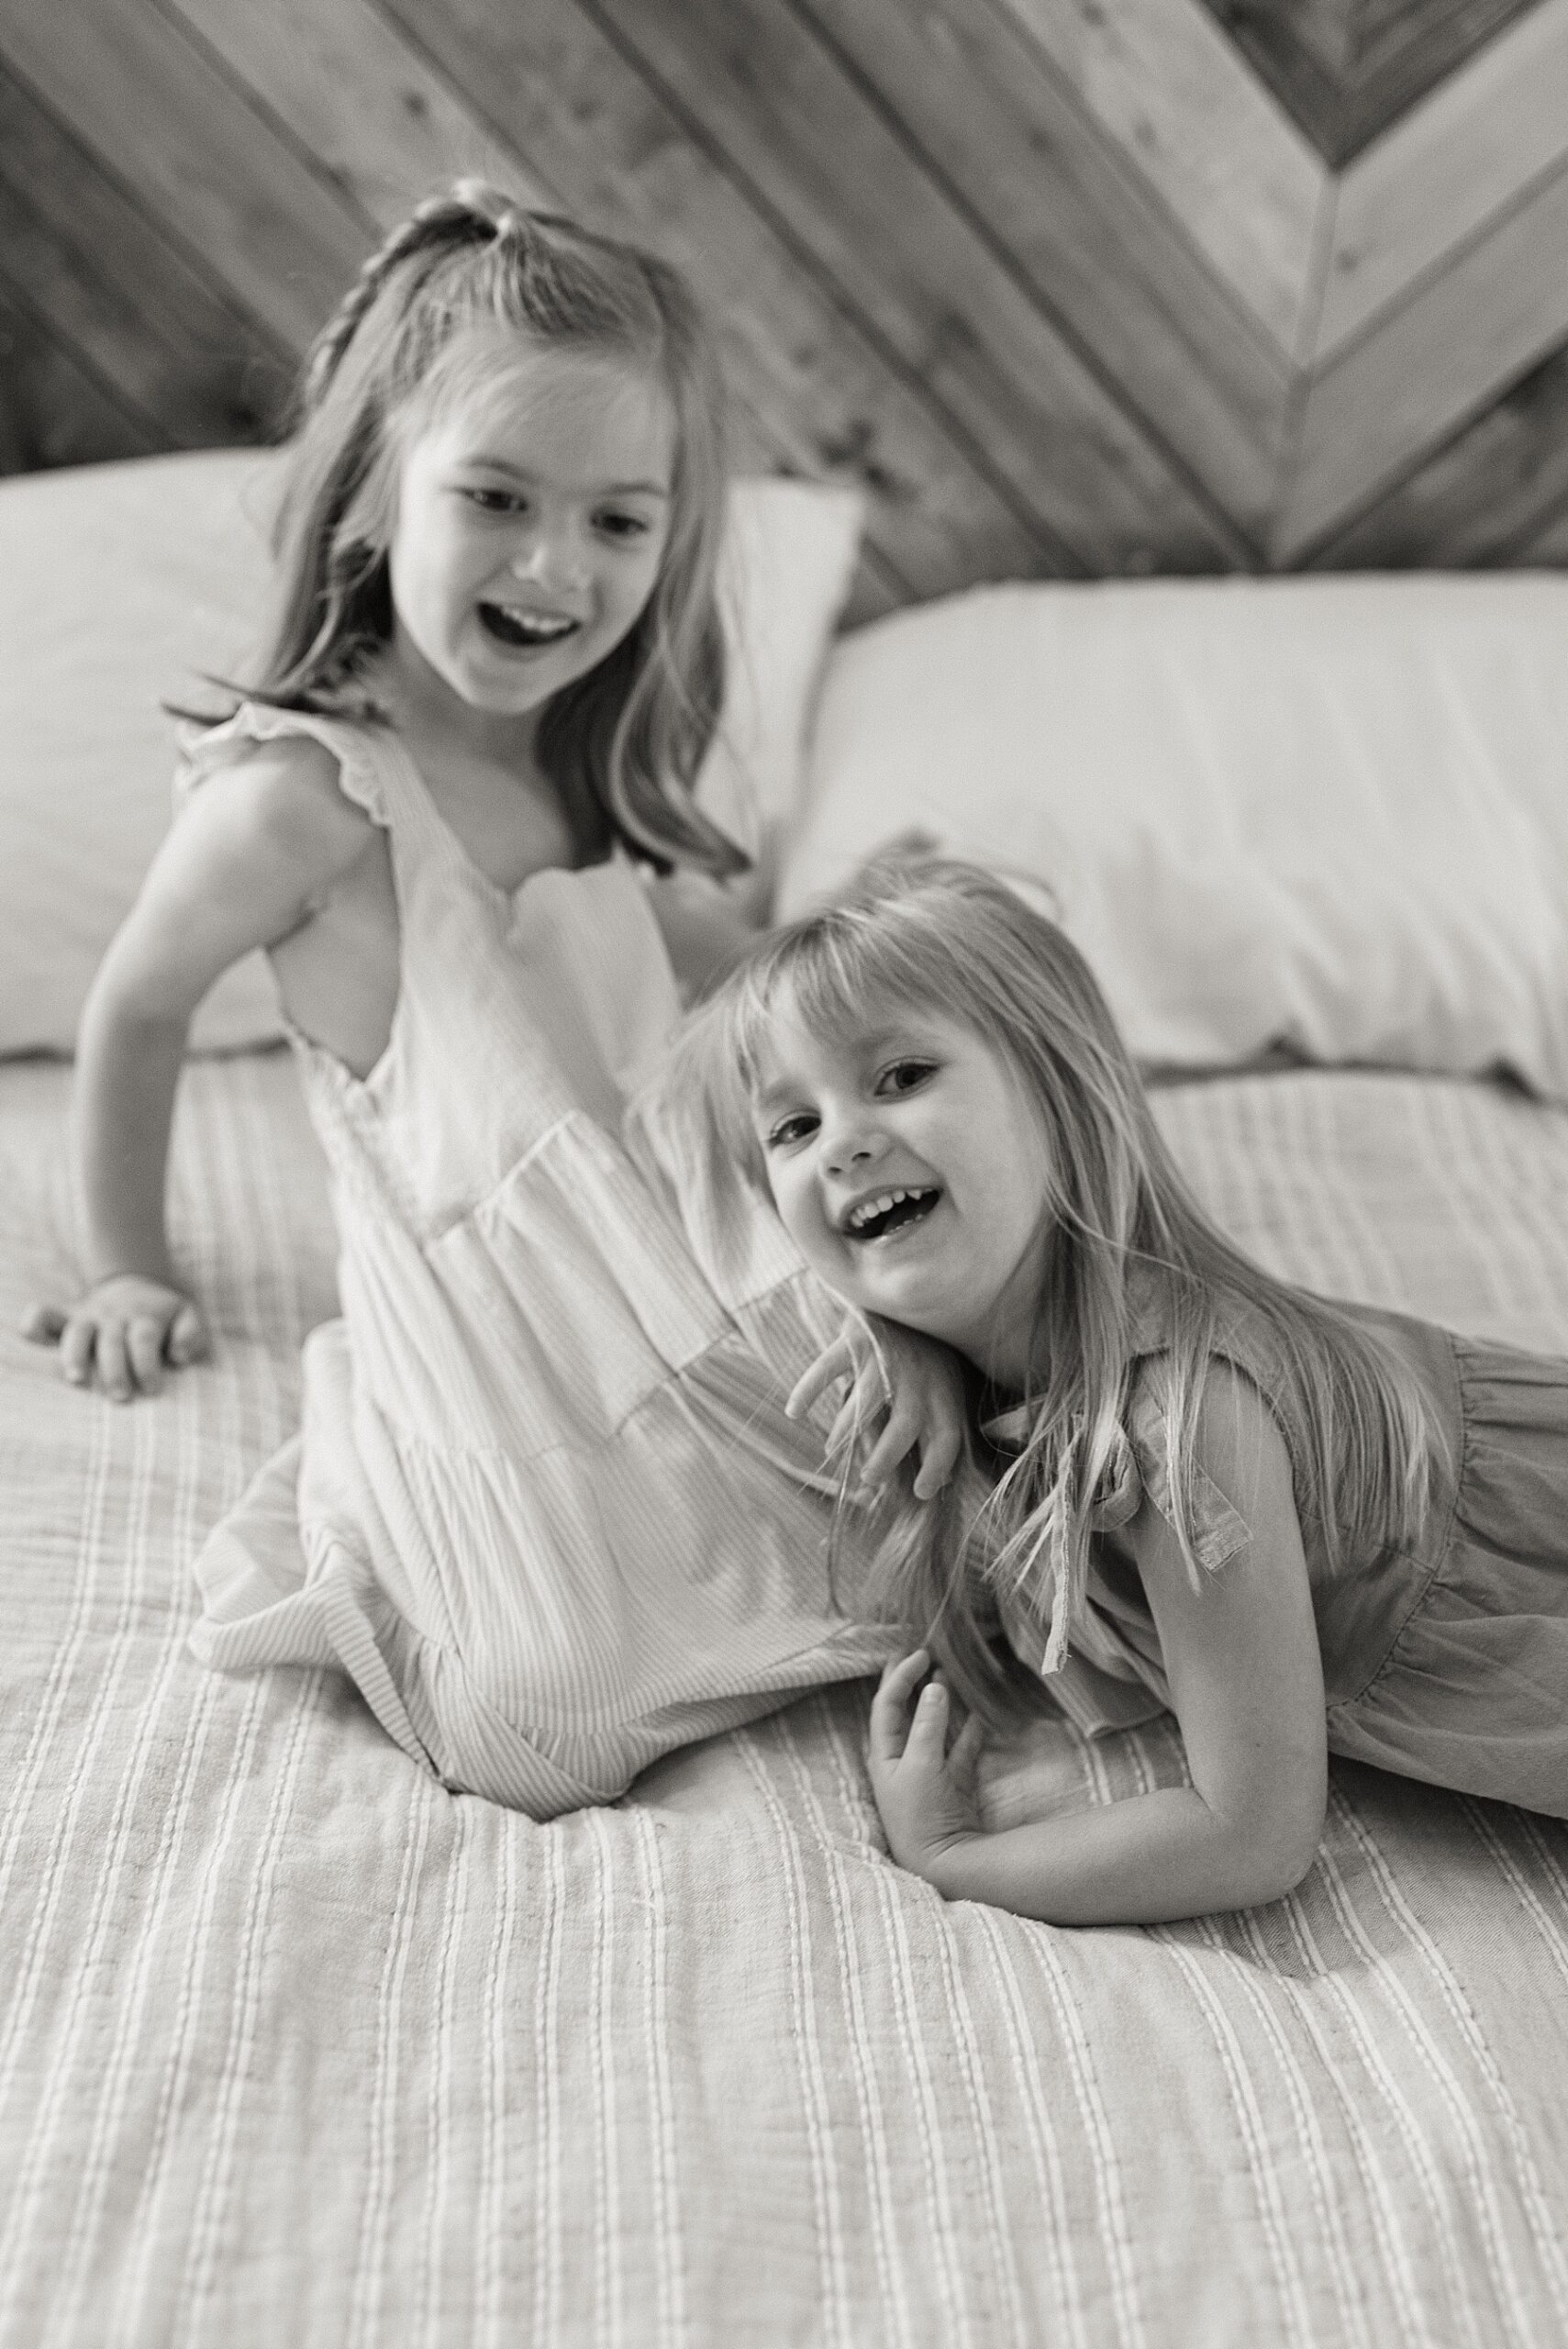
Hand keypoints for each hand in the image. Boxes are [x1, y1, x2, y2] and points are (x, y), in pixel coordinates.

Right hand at [21, 1274, 207, 1400]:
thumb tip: (179, 1356)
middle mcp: (114, 1317)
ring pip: (78, 1333)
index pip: (145, 1341)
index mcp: (145, 1318)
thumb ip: (191, 1333)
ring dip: (75, 1356)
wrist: (136, 1285)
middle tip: (121, 1397)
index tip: (152, 1390)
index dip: (148, 1365)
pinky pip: (45, 1316)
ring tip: (76, 1380)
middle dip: (116, 1370)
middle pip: (112, 1342)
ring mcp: (88, 1317)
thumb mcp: (187, 1316)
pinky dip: (34, 1323)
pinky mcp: (68, 1319)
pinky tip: (28, 1335)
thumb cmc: (165, 1314)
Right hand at [786, 1314, 963, 1500]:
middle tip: (869, 1478)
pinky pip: (829, 1366)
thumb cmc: (928, 1353)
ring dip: (849, 1430)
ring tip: (832, 1451)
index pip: (946, 1435)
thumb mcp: (944, 1386)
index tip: (920, 1491)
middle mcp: (918, 1375)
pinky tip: (795, 1412)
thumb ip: (938, 1426)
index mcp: (944, 1390)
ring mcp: (886, 1355)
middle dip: (887, 1456)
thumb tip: (942, 1480)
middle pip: (907, 1423)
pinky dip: (809, 1388)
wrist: (907, 1295)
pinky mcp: (856, 1338)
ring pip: (868, 1398)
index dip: (937, 1467)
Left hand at [867, 1649, 985, 1882]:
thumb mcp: (920, 1766)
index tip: (920, 1654)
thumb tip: (935, 1685)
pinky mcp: (953, 1784)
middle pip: (907, 1711)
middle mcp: (903, 1759)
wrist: (942, 1864)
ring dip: (944, 1703)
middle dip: (914, 1683)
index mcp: (884, 1754)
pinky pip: (961, 1750)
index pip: (887, 1704)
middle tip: (925, 1653)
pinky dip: (970, 1732)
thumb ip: (928, 1725)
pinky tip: (980, 1715)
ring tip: (951, 1674)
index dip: (900, 1676)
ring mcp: (929, 1771)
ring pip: (936, 1727)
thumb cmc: (919, 1815)